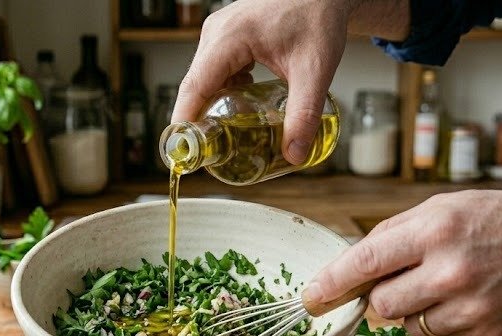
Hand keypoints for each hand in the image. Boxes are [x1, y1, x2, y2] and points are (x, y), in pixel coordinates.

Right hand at [172, 0, 408, 164]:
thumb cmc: (318, 14)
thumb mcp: (314, 69)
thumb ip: (304, 113)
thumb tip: (294, 153)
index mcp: (229, 38)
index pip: (194, 87)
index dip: (185, 122)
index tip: (183, 152)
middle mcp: (216, 34)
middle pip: (194, 87)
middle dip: (198, 122)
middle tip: (209, 155)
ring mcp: (218, 35)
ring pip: (203, 80)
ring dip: (211, 108)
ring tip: (223, 138)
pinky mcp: (225, 39)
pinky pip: (214, 72)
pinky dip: (221, 93)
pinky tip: (239, 109)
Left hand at [305, 190, 501, 335]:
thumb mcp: (446, 207)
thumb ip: (395, 234)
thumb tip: (350, 264)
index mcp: (434, 229)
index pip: (364, 261)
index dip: (330, 284)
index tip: (309, 299)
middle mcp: (449, 270)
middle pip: (380, 303)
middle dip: (385, 294)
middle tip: (413, 277)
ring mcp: (469, 308)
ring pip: (407, 326)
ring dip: (417, 310)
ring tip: (453, 284)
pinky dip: (447, 324)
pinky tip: (473, 300)